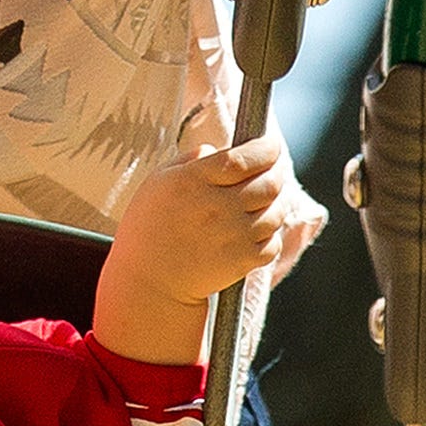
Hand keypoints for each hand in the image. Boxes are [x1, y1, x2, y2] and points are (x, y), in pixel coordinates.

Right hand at [108, 128, 323, 319]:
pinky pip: (273, 242)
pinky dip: (271, 235)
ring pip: (276, 212)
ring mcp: (232, 235)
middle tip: (272, 170)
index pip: (245, 158)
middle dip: (276, 172)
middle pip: (269, 183)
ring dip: (276, 203)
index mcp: (194, 181)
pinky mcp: (242, 261)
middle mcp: (217, 206)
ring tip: (262, 202)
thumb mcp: (159, 181)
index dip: (266, 149)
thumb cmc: (149, 226)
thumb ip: (190, 159)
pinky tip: (255, 230)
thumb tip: (217, 147)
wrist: (149, 280)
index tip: (270, 145)